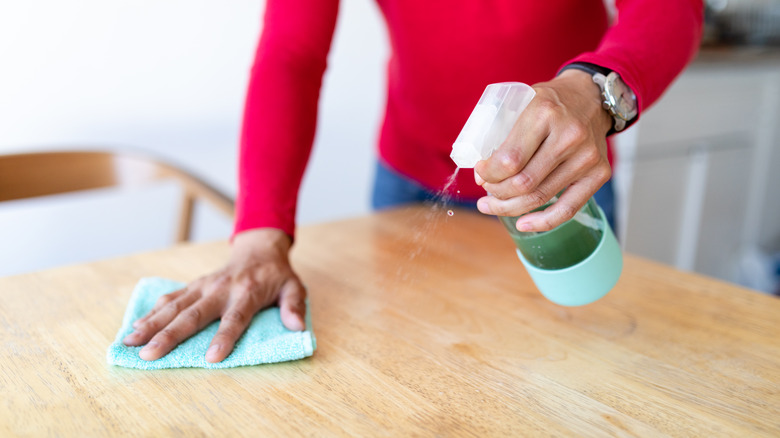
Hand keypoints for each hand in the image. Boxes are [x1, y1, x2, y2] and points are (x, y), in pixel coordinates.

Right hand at [122, 228, 305, 362]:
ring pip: (174, 306)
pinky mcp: (194, 285)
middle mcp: (221, 288)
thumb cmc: (277, 275)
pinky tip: (134, 327)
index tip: (212, 357)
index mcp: (248, 292)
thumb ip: (294, 306)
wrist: (259, 249)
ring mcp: (204, 285)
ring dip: (151, 324)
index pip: (235, 318)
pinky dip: (151, 312)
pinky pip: (170, 299)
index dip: (224, 337)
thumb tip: (297, 326)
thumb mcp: (294, 288)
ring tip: (130, 342)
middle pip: (194, 314)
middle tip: (150, 354)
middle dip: (170, 335)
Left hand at [474, 69, 612, 231]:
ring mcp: (587, 156)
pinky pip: (568, 208)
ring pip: (540, 197)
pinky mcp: (599, 173)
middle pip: (523, 183)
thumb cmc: (549, 103)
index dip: (488, 174)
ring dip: (510, 208)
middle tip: (485, 192)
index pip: (509, 160)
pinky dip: (543, 222)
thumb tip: (481, 175)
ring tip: (492, 206)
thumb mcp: (521, 102)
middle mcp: (569, 135)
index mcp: (544, 113)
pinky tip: (523, 224)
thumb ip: (500, 132)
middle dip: (496, 193)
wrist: (591, 97)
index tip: (480, 173)